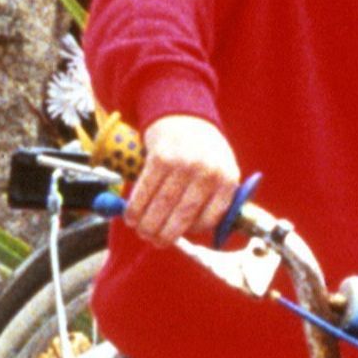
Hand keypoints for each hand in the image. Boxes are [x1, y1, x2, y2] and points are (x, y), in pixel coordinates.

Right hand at [125, 113, 239, 249]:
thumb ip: (213, 198)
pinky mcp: (160, 157)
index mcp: (227, 178)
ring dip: (147, 224)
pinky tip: (130, 216)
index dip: (192, 232)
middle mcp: (208, 172)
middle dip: (164, 235)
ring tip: (141, 231)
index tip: (180, 237)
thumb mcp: (221, 169)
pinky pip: (145, 190)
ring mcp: (184, 164)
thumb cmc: (203, 150)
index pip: (211, 217)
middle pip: (183, 215)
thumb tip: (193, 233)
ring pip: (161, 205)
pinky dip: (135, 207)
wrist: (185, 115)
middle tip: (154, 241)